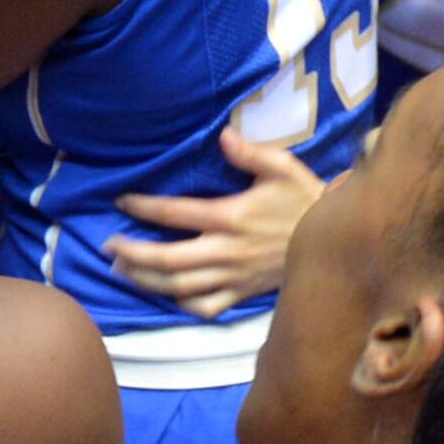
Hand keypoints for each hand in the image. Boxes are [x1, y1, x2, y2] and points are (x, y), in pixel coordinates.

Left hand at [110, 126, 322, 316]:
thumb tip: (223, 136)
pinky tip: (168, 294)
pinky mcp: (242, 294)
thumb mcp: (283, 168)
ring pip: (179, 286)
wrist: (336, 242)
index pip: (174, 214)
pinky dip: (182, 303)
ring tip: (122, 270)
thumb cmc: (304, 201)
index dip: (143, 208)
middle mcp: (226, 251)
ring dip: (146, 280)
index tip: (122, 201)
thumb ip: (250, 152)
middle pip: (166, 260)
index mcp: (231, 217)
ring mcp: (233, 277)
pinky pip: (206, 307)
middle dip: (131, 254)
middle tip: (107, 246)